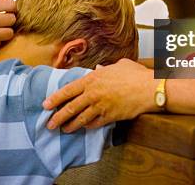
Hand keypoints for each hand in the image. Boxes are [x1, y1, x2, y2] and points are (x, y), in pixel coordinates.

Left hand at [43, 59, 157, 131]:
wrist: (149, 89)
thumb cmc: (135, 74)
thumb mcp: (118, 65)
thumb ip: (106, 67)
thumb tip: (99, 67)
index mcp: (92, 79)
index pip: (68, 90)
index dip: (55, 98)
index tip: (45, 105)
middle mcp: (93, 94)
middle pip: (70, 108)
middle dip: (58, 117)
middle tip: (49, 124)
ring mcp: (101, 107)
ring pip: (80, 119)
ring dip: (70, 125)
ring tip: (64, 130)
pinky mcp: (109, 117)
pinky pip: (95, 124)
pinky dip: (88, 127)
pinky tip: (84, 128)